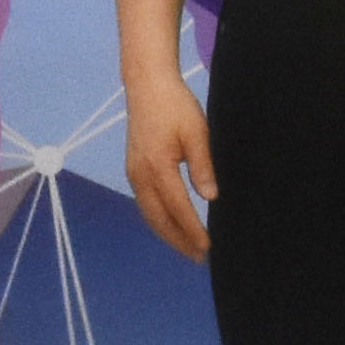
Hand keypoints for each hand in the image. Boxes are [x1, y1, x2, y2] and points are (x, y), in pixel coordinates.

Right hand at [122, 72, 217, 259]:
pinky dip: (158, 219)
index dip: (193, 230)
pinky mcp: (133, 169)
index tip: (207, 247)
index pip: (178, 208)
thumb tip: (210, 196)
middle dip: (178, 241)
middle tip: (199, 257)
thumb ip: (203, 165)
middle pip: (159, 219)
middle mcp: (141, 175)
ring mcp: (134, 173)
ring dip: (168, 233)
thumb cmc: (175, 106)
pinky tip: (171, 224)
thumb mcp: (197, 132)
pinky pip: (145, 203)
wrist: (147, 86)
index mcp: (158, 167)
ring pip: (149, 214)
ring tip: (187, 247)